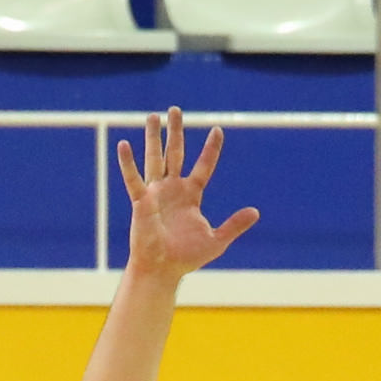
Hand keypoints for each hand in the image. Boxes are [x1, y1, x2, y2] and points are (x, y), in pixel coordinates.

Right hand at [120, 109, 258, 280]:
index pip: (203, 165)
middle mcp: (173, 189)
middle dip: (175, 131)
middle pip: (175, 153)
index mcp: (191, 195)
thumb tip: (256, 212)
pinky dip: (127, 162)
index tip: (217, 130)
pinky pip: (134, 179)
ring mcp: (156, 193)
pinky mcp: (142, 202)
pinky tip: (124, 144)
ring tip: (153, 116)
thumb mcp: (216, 240)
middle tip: (174, 110)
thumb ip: (234, 224)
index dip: (211, 149)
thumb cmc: (186, 258)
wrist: (162, 270)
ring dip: (154, 137)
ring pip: (155, 158)